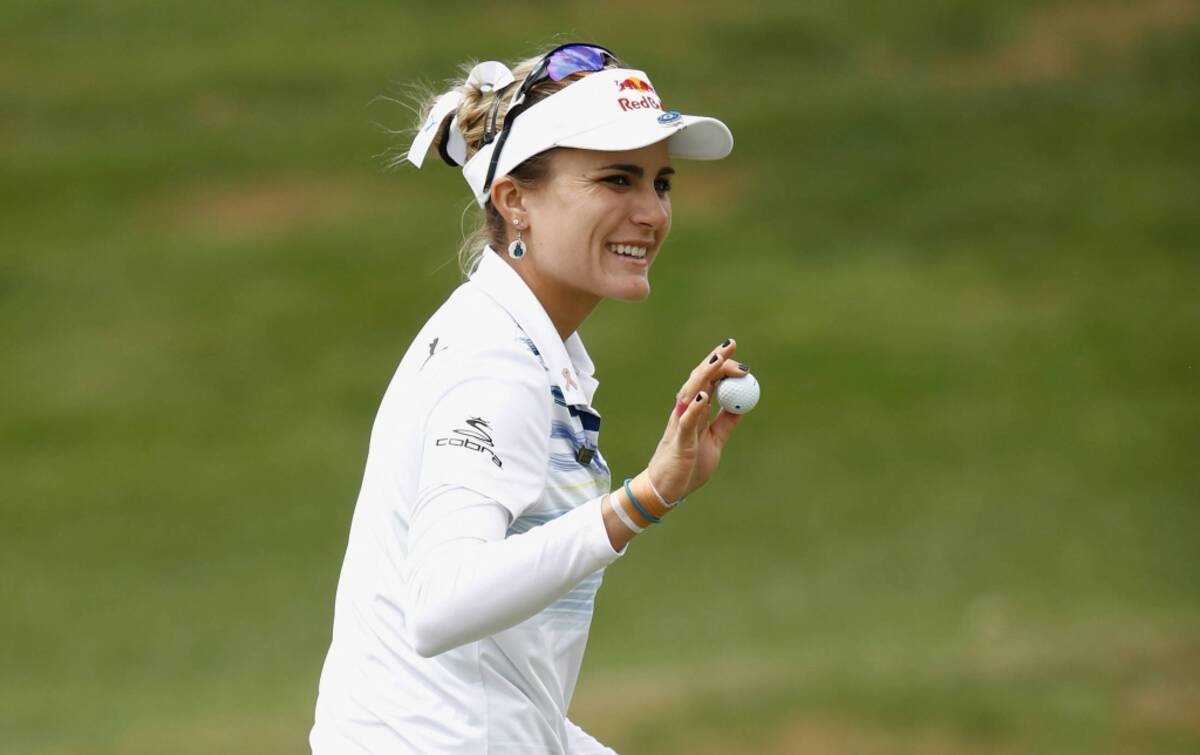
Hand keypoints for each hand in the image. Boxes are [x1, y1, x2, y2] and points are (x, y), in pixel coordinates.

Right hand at [643, 338, 746, 502]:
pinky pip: (686, 422)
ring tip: (718, 360)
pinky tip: (704, 396)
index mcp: (695, 411)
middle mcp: (686, 412)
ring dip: (705, 375)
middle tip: (731, 345)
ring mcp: (680, 424)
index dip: (723, 365)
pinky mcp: (679, 441)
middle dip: (715, 361)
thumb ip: (725, 423)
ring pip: (691, 393)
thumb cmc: (688, 465)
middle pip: (700, 379)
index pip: (709, 380)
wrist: (666, 490)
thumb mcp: (714, 440)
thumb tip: (742, 405)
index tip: (738, 356)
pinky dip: (695, 408)